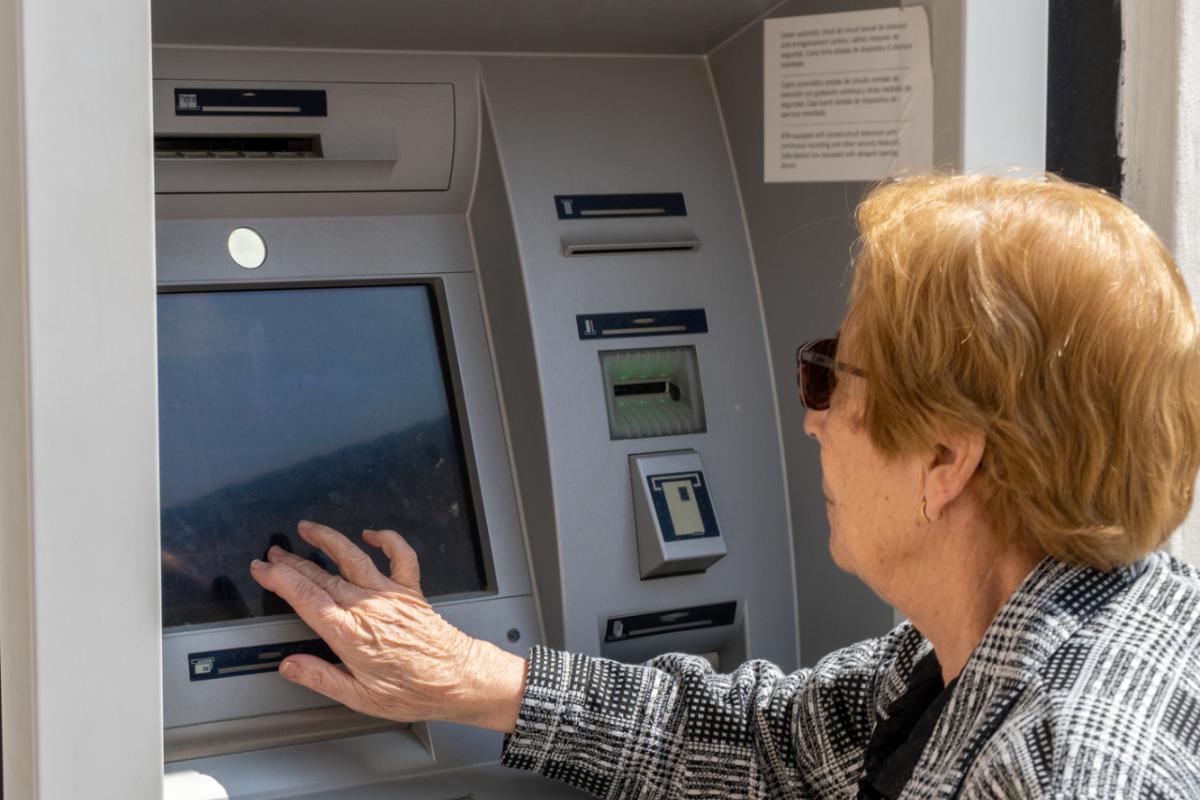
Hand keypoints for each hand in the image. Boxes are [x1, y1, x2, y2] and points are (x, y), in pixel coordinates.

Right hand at [248, 520, 526, 732]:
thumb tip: (290, 666)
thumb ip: (321, 677)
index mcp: (350, 634)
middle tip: (273, 554)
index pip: (305, 597)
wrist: (459, 679)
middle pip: (322, 576)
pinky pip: (401, 556)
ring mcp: (391, 595)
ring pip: (353, 558)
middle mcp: (369, 607)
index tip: (263, 569)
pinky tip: (372, 533)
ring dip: (328, 540)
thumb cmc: (415, 691)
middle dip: (293, 562)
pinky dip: (387, 539)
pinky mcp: (411, 591)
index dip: (279, 579)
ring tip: (308, 529)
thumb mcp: (360, 698)